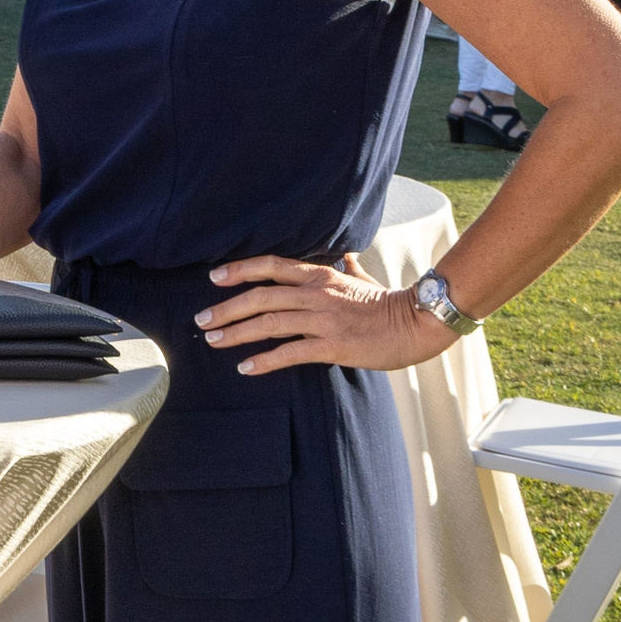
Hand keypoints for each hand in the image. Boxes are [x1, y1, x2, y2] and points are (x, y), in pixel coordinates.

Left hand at [191, 252, 459, 375]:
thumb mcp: (364, 279)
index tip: (214, 277)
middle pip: (260, 296)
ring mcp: (323, 319)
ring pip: (269, 323)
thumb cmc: (390, 303)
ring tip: (213, 340)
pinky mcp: (333, 345)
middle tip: (201, 319)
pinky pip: (290, 352)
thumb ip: (348, 266)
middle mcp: (317, 293)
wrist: (419, 323)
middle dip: (226, 308)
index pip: (271, 266)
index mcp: (321, 275)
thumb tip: (344, 253)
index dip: (240, 270)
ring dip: (236, 332)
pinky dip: (264, 360)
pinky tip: (245, 367)